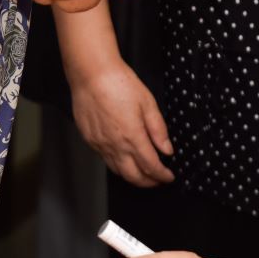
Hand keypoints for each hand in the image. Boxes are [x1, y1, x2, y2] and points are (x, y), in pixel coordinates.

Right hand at [68, 56, 173, 185]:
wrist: (91, 74)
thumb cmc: (118, 83)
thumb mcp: (148, 103)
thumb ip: (158, 130)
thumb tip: (167, 149)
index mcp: (133, 137)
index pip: (151, 167)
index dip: (163, 175)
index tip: (169, 176)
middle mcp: (115, 145)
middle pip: (134, 176)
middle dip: (148, 183)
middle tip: (157, 180)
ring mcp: (100, 144)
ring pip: (117, 171)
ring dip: (132, 177)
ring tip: (142, 174)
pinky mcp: (89, 139)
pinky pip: (104, 159)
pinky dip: (117, 165)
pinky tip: (123, 159)